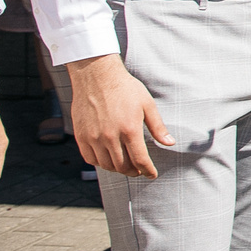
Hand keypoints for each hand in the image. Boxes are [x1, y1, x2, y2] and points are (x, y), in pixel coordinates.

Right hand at [69, 55, 171, 177]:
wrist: (96, 76)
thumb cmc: (125, 88)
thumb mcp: (147, 105)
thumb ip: (158, 127)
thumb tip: (170, 143)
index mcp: (129, 129)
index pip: (140, 160)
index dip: (148, 171)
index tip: (152, 174)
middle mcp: (110, 136)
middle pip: (122, 166)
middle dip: (134, 172)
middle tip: (139, 170)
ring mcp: (93, 137)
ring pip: (106, 165)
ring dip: (117, 169)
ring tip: (125, 165)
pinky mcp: (80, 135)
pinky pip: (89, 158)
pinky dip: (100, 163)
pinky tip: (107, 159)